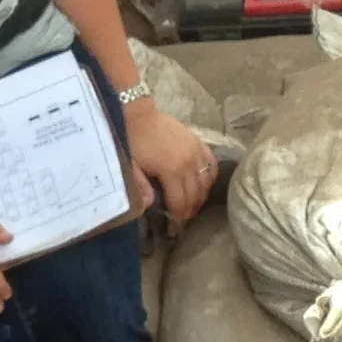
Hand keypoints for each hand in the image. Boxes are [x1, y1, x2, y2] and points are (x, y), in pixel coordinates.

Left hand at [124, 97, 215, 229]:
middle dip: (191, 210)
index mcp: (171, 171)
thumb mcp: (131, 166)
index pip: (180, 202)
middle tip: (184, 220)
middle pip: (195, 194)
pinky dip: (210, 175)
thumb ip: (140, 187)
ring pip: (206, 181)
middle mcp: (189, 163)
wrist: (138, 113)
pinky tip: (204, 184)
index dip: (179, 217)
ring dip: (201, 196)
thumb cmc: (132, 141)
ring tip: (193, 205)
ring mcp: (196, 151)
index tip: (175, 227)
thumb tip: (149, 207)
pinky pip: (211, 163)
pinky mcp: (198, 142)